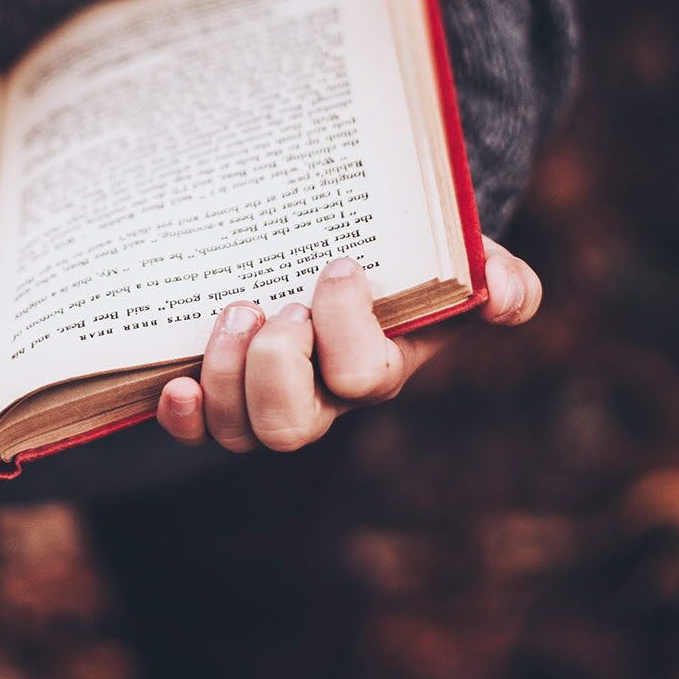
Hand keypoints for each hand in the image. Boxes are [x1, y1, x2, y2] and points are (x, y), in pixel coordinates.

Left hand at [156, 237, 542, 451]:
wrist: (358, 247)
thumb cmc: (410, 258)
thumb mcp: (467, 257)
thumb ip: (502, 278)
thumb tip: (501, 293)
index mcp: (379, 366)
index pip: (362, 376)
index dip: (344, 326)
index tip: (339, 263)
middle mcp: (324, 398)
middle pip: (290, 427)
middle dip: (273, 366)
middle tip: (276, 308)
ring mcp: (270, 400)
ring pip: (239, 431)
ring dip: (226, 373)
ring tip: (235, 311)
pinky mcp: (225, 391)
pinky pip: (199, 430)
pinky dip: (183, 416)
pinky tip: (176, 382)